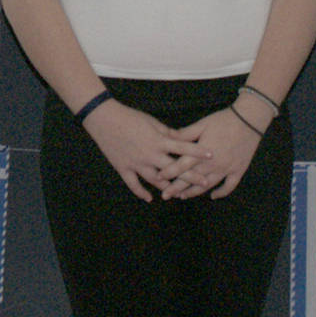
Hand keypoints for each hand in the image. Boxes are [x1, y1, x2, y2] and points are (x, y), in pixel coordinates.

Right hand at [82, 99, 203, 201]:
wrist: (104, 119)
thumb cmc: (129, 116)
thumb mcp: (151, 121)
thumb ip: (167, 133)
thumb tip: (181, 139)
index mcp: (158, 141)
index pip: (182, 147)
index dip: (197, 152)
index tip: (211, 155)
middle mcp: (150, 154)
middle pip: (174, 169)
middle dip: (190, 176)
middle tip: (204, 183)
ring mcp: (136, 163)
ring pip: (156, 181)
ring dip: (169, 188)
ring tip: (179, 194)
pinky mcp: (124, 168)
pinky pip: (134, 185)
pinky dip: (141, 193)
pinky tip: (150, 199)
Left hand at [163, 107, 261, 199]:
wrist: (249, 120)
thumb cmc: (223, 120)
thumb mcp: (202, 124)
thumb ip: (185, 134)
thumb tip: (167, 137)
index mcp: (202, 152)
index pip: (182, 165)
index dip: (169, 172)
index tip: (158, 178)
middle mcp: (213, 164)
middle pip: (192, 179)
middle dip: (177, 188)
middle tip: (166, 195)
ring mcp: (227, 169)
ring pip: (208, 185)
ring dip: (194, 192)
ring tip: (183, 196)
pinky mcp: (238, 170)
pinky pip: (229, 186)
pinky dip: (221, 193)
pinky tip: (213, 196)